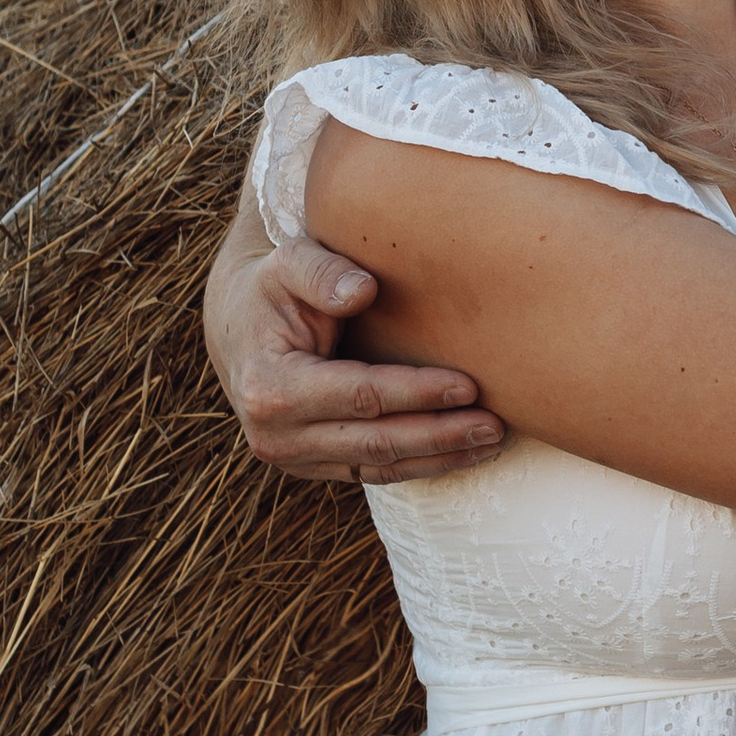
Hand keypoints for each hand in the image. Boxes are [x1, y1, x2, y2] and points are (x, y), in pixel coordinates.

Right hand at [206, 232, 504, 483]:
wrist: (240, 326)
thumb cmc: (275, 287)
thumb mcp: (289, 263)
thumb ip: (322, 272)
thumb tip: (362, 290)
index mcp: (269, 387)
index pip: (359, 395)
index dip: (416, 392)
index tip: (469, 384)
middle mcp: (275, 436)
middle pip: (375, 442)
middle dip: (439, 435)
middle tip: (495, 425)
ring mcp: (293, 458)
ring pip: (378, 467)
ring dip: (439, 458)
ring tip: (493, 441)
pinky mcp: (313, 466)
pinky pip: (373, 472)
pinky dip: (421, 464)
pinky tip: (464, 451)